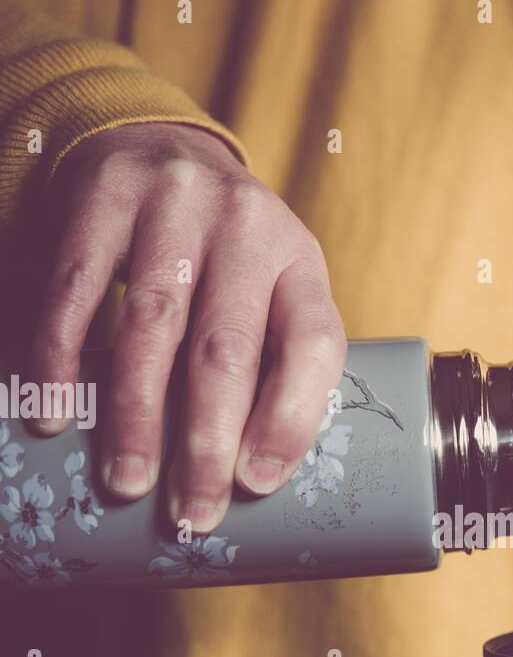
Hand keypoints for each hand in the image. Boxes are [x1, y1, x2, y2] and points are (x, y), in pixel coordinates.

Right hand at [31, 122, 345, 531]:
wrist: (159, 146)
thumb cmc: (224, 256)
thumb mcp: (270, 290)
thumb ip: (269, 361)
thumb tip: (249, 480)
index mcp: (300, 260)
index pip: (313, 343)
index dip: (290, 419)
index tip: (259, 483)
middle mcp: (245, 226)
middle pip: (227, 348)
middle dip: (207, 442)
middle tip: (191, 511)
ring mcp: (172, 207)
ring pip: (152, 326)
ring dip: (137, 417)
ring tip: (126, 481)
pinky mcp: (102, 200)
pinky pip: (76, 293)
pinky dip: (62, 360)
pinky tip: (55, 416)